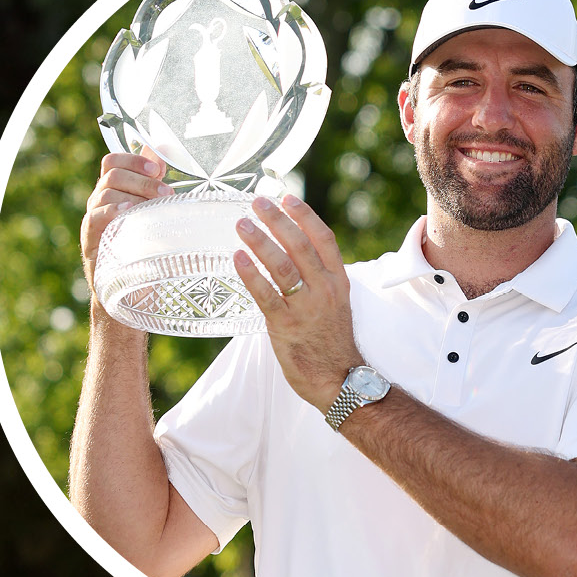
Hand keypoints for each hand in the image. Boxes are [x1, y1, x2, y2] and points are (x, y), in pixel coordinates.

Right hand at [80, 146, 169, 280]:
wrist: (133, 285)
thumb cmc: (145, 243)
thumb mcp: (153, 208)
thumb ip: (153, 180)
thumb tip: (161, 149)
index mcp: (114, 189)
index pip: (112, 161)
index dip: (132, 159)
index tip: (157, 169)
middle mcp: (100, 200)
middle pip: (112, 174)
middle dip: (142, 180)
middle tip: (166, 193)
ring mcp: (93, 218)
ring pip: (106, 192)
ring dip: (134, 195)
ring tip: (153, 207)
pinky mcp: (90, 238)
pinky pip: (96, 216)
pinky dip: (112, 211)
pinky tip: (127, 213)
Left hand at [230, 193, 362, 412]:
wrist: (338, 379)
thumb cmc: (330, 341)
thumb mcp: (334, 303)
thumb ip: (318, 279)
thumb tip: (292, 255)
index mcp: (339, 281)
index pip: (323, 239)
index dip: (303, 216)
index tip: (286, 197)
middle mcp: (325, 289)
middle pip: (299, 245)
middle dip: (276, 221)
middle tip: (256, 203)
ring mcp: (306, 307)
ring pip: (281, 265)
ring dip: (259, 241)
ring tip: (241, 225)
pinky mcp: (286, 326)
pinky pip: (265, 295)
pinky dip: (250, 275)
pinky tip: (237, 259)